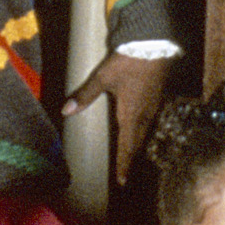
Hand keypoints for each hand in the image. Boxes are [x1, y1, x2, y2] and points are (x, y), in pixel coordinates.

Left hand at [63, 51, 170, 183]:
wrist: (154, 43)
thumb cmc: (128, 62)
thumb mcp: (104, 78)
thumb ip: (85, 95)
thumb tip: (66, 110)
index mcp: (131, 115)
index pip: (126, 146)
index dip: (123, 164)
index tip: (122, 181)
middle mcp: (145, 114)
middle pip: (137, 142)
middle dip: (130, 157)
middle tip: (125, 172)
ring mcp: (154, 105)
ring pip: (145, 131)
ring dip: (137, 144)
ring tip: (131, 154)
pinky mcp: (158, 96)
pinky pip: (150, 119)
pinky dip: (143, 129)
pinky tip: (140, 126)